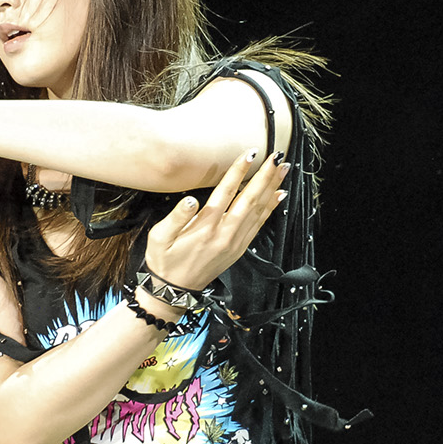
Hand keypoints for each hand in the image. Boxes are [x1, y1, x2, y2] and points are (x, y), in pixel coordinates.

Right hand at [143, 148, 288, 291]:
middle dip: (265, 176)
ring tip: (283, 169)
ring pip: (259, 210)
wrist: (175, 290)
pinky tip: (278, 195)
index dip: (239, 171)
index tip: (250, 153)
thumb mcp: (159, 237)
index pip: (226, 192)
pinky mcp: (239, 248)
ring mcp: (235, 242)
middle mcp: (225, 233)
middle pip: (250, 199)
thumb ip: (176, 217)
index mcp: (205, 227)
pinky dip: (271, 208)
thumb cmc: (164, 260)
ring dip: (272, 188)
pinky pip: (259, 224)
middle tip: (277, 156)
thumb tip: (190, 199)